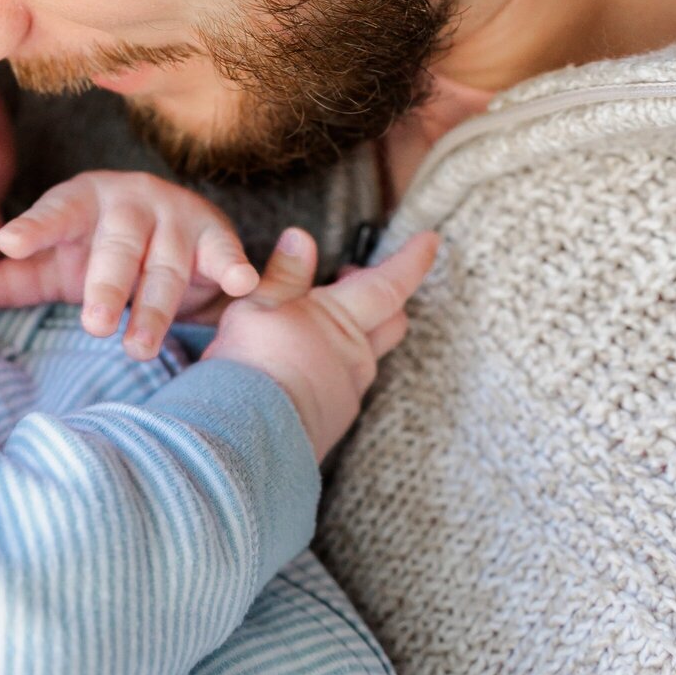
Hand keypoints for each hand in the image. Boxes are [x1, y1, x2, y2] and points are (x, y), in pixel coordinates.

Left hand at [0, 170, 258, 356]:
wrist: (172, 229)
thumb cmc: (97, 249)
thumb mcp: (56, 262)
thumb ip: (13, 278)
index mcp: (82, 201)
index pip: (55, 214)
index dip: (34, 228)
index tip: (9, 243)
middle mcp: (130, 202)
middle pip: (117, 246)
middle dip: (107, 286)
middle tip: (94, 325)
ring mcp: (175, 216)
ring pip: (165, 265)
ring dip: (156, 306)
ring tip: (139, 348)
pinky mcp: (215, 236)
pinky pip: (225, 253)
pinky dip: (234, 266)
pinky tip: (242, 282)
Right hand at [208, 228, 438, 459]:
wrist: (245, 435)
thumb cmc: (250, 363)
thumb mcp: (257, 307)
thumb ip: (284, 275)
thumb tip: (301, 238)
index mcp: (340, 320)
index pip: (389, 284)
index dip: (411, 261)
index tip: (430, 241)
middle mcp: (356, 356)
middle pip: (392, 321)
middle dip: (383, 298)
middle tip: (349, 281)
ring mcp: (349, 392)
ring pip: (365, 355)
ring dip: (350, 336)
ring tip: (307, 330)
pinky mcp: (336, 421)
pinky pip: (344, 387)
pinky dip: (330, 369)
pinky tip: (297, 372)